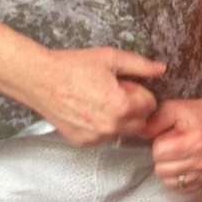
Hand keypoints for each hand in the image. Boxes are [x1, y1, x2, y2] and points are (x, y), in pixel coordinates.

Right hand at [32, 48, 165, 146]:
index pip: (150, 105)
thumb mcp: (110, 58)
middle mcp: (111, 127)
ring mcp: (96, 138)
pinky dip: (102, 127)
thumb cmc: (72, 66)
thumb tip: (161, 69)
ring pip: (122, 132)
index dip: (139, 92)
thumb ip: (140, 65)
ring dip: (119, 120)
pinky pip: (103, 138)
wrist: (40, 79)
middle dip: (134, 109)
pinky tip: (89, 110)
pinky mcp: (83, 142)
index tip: (125, 84)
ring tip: (99, 100)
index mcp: (122, 107)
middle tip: (114, 93)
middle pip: (140, 123)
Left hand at [144, 97, 201, 193]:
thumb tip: (139, 134)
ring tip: (176, 154)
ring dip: (168, 168)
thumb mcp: (174, 109)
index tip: (167, 137)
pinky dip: (177, 177)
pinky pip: (180, 187)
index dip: (158, 143)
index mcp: (196, 141)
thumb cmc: (196, 114)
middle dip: (162, 157)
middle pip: (162, 169)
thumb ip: (154, 121)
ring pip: (169, 181)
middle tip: (171, 145)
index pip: (159, 153)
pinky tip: (182, 163)